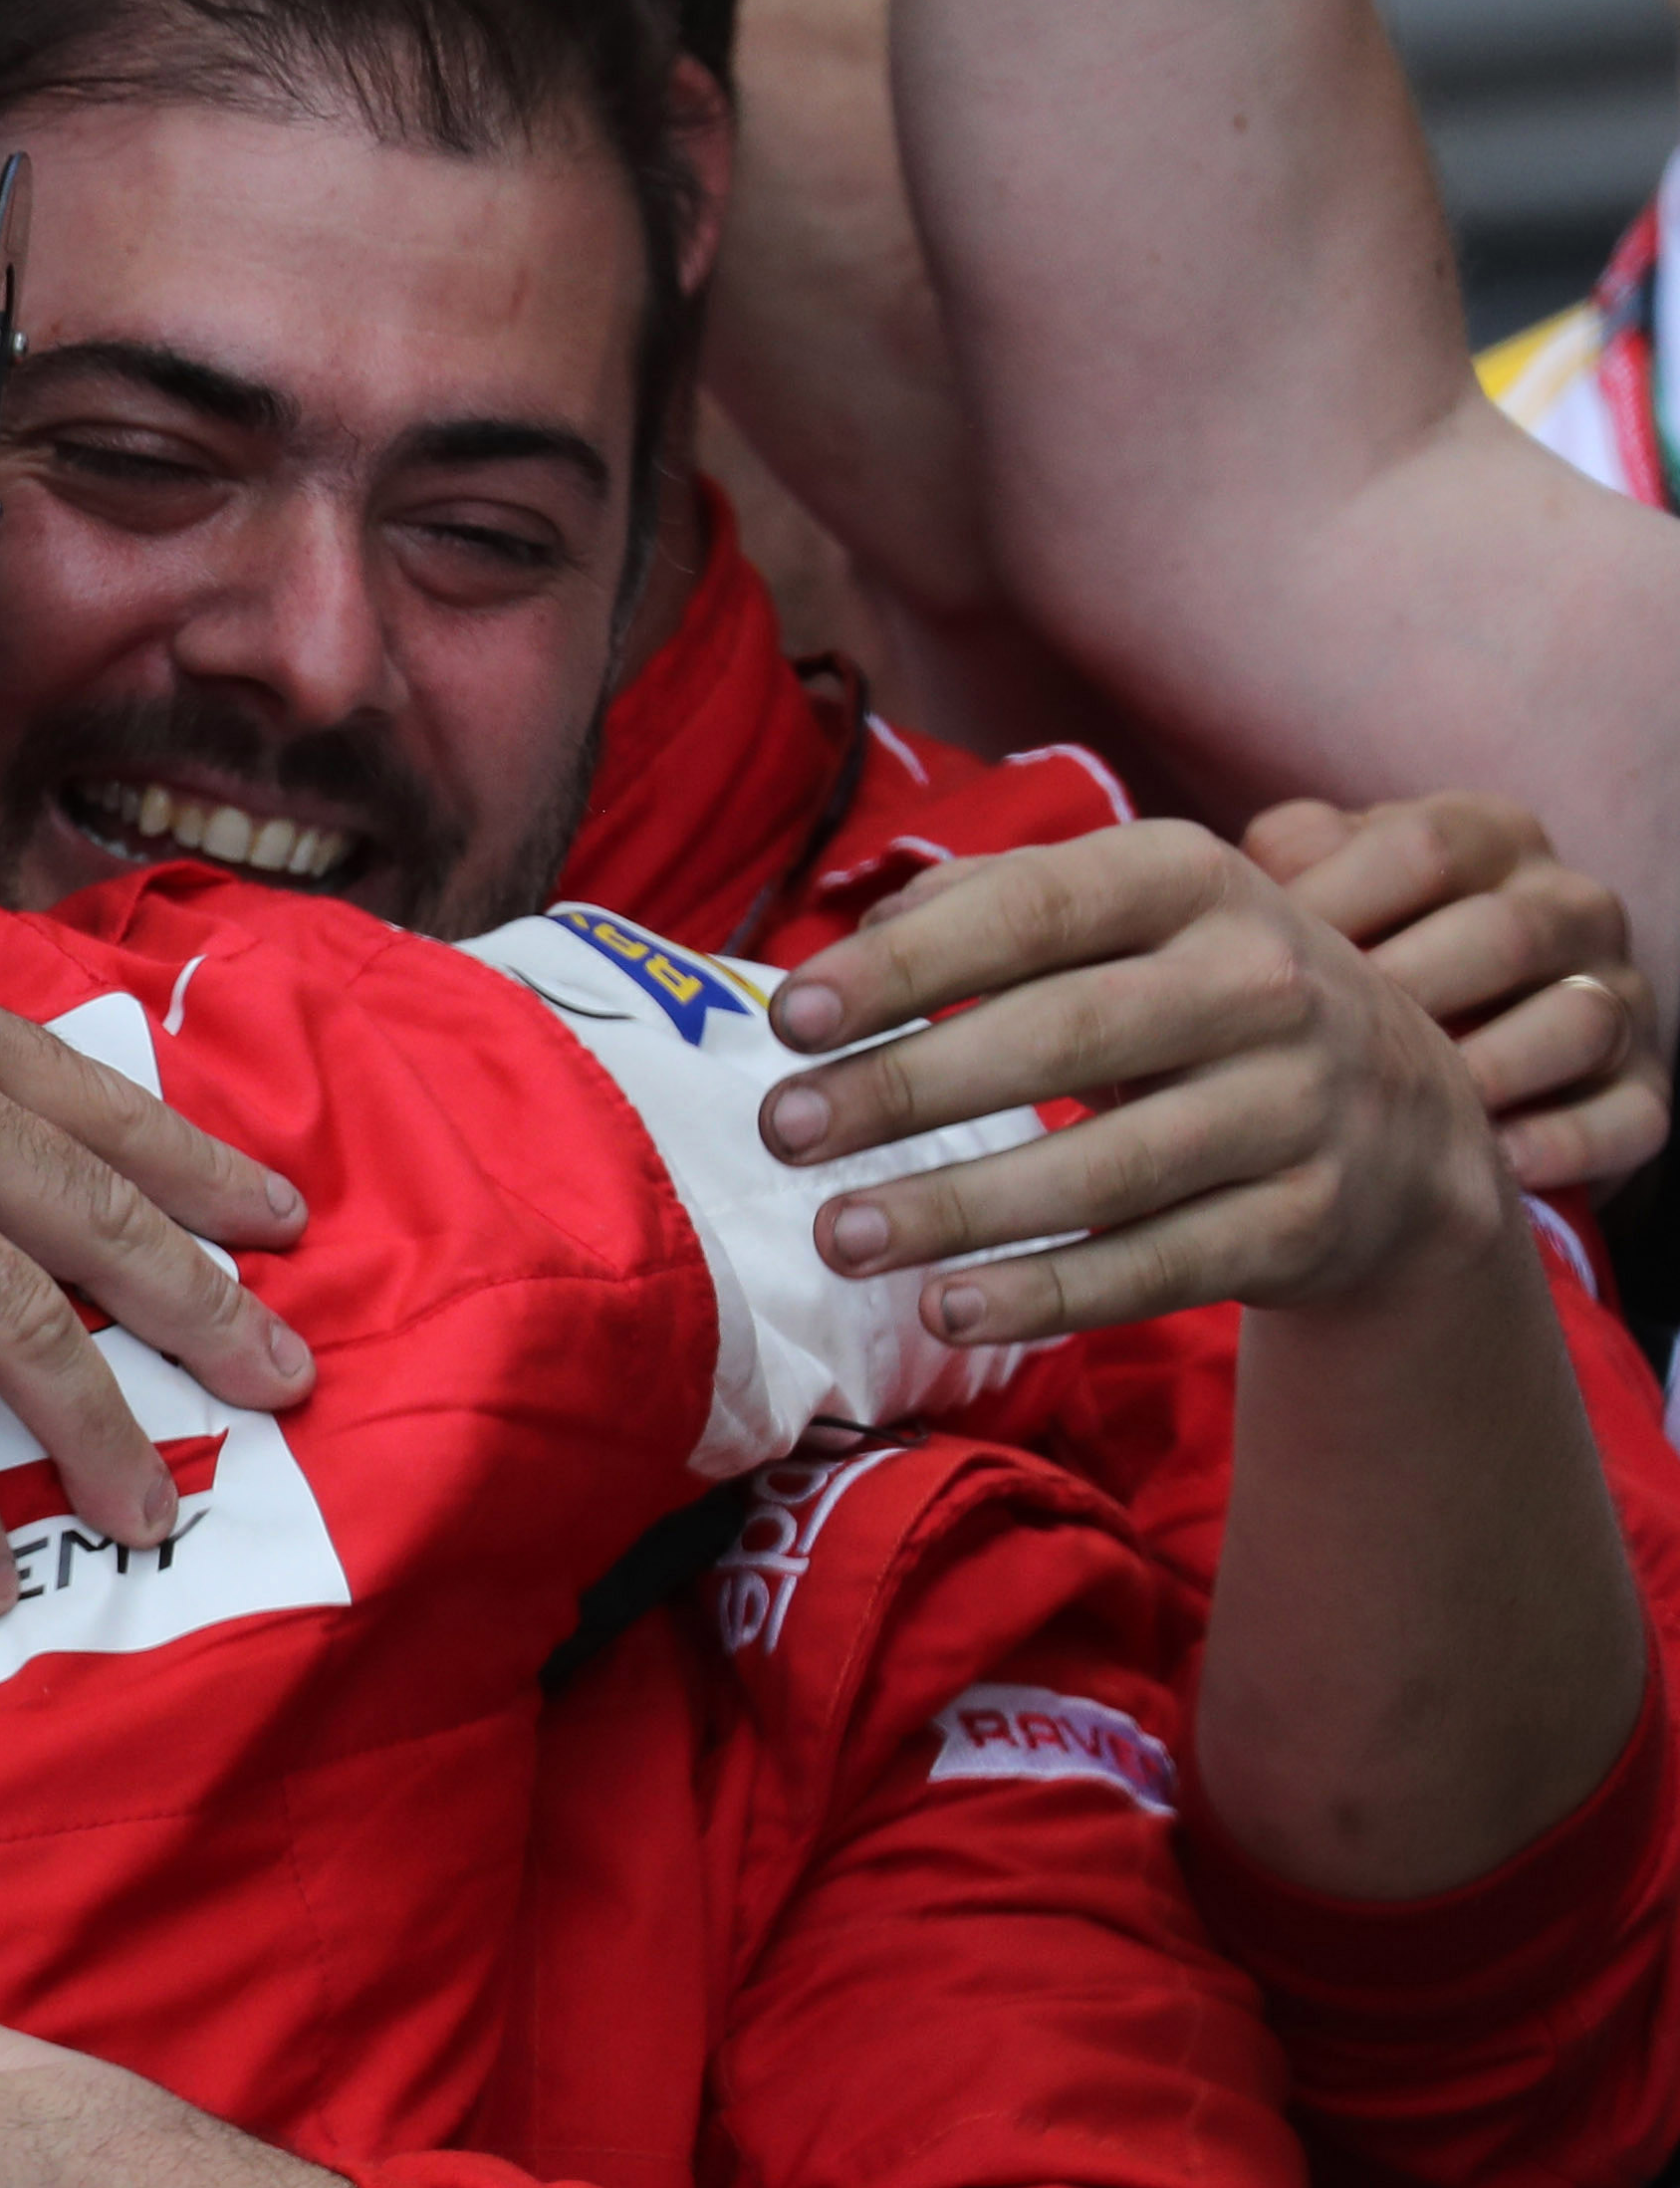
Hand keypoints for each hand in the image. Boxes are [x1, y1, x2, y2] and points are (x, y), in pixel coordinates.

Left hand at [755, 818, 1517, 1343]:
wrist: (1405, 1121)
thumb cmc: (1198, 999)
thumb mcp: (1129, 917)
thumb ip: (995, 904)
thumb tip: (855, 941)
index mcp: (1195, 880)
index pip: (1034, 911)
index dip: (905, 966)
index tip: (788, 1019)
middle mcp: (1265, 982)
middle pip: (1062, 1038)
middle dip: (906, 1088)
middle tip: (783, 1133)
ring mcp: (1300, 1107)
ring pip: (1108, 1169)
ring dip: (957, 1209)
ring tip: (837, 1236)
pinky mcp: (1312, 1221)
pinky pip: (1159, 1267)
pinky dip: (1046, 1293)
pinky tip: (946, 1307)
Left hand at [1248, 791, 1662, 1197]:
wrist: (1450, 1055)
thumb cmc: (1357, 957)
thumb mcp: (1323, 894)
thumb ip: (1283, 869)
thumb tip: (1228, 879)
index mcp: (1486, 837)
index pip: (1424, 847)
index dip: (1333, 905)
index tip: (1247, 970)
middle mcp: (1569, 904)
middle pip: (1505, 933)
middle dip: (1405, 995)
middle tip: (1312, 1055)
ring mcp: (1620, 993)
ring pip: (1579, 1017)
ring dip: (1489, 1069)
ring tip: (1402, 1115)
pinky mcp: (1647, 1084)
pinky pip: (1631, 1111)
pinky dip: (1566, 1141)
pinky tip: (1493, 1165)